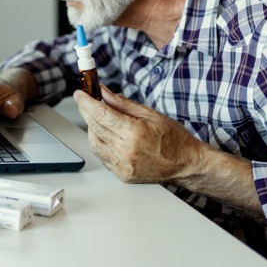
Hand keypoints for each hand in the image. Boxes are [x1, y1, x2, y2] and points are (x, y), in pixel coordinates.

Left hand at [75, 86, 263, 218]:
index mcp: (133, 133)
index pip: (100, 114)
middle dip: (87, 111)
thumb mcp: (150, 114)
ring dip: (92, 128)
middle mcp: (125, 150)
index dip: (86, 102)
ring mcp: (122, 165)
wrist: (186, 164)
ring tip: (101, 119)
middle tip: (87, 101)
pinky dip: (100, 143)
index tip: (80, 93)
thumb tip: (103, 92)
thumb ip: (122, 103)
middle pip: (94, 127)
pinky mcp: (122, 174)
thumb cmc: (173, 139)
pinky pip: (102, 156)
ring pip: (94, 143)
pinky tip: (108, 136)